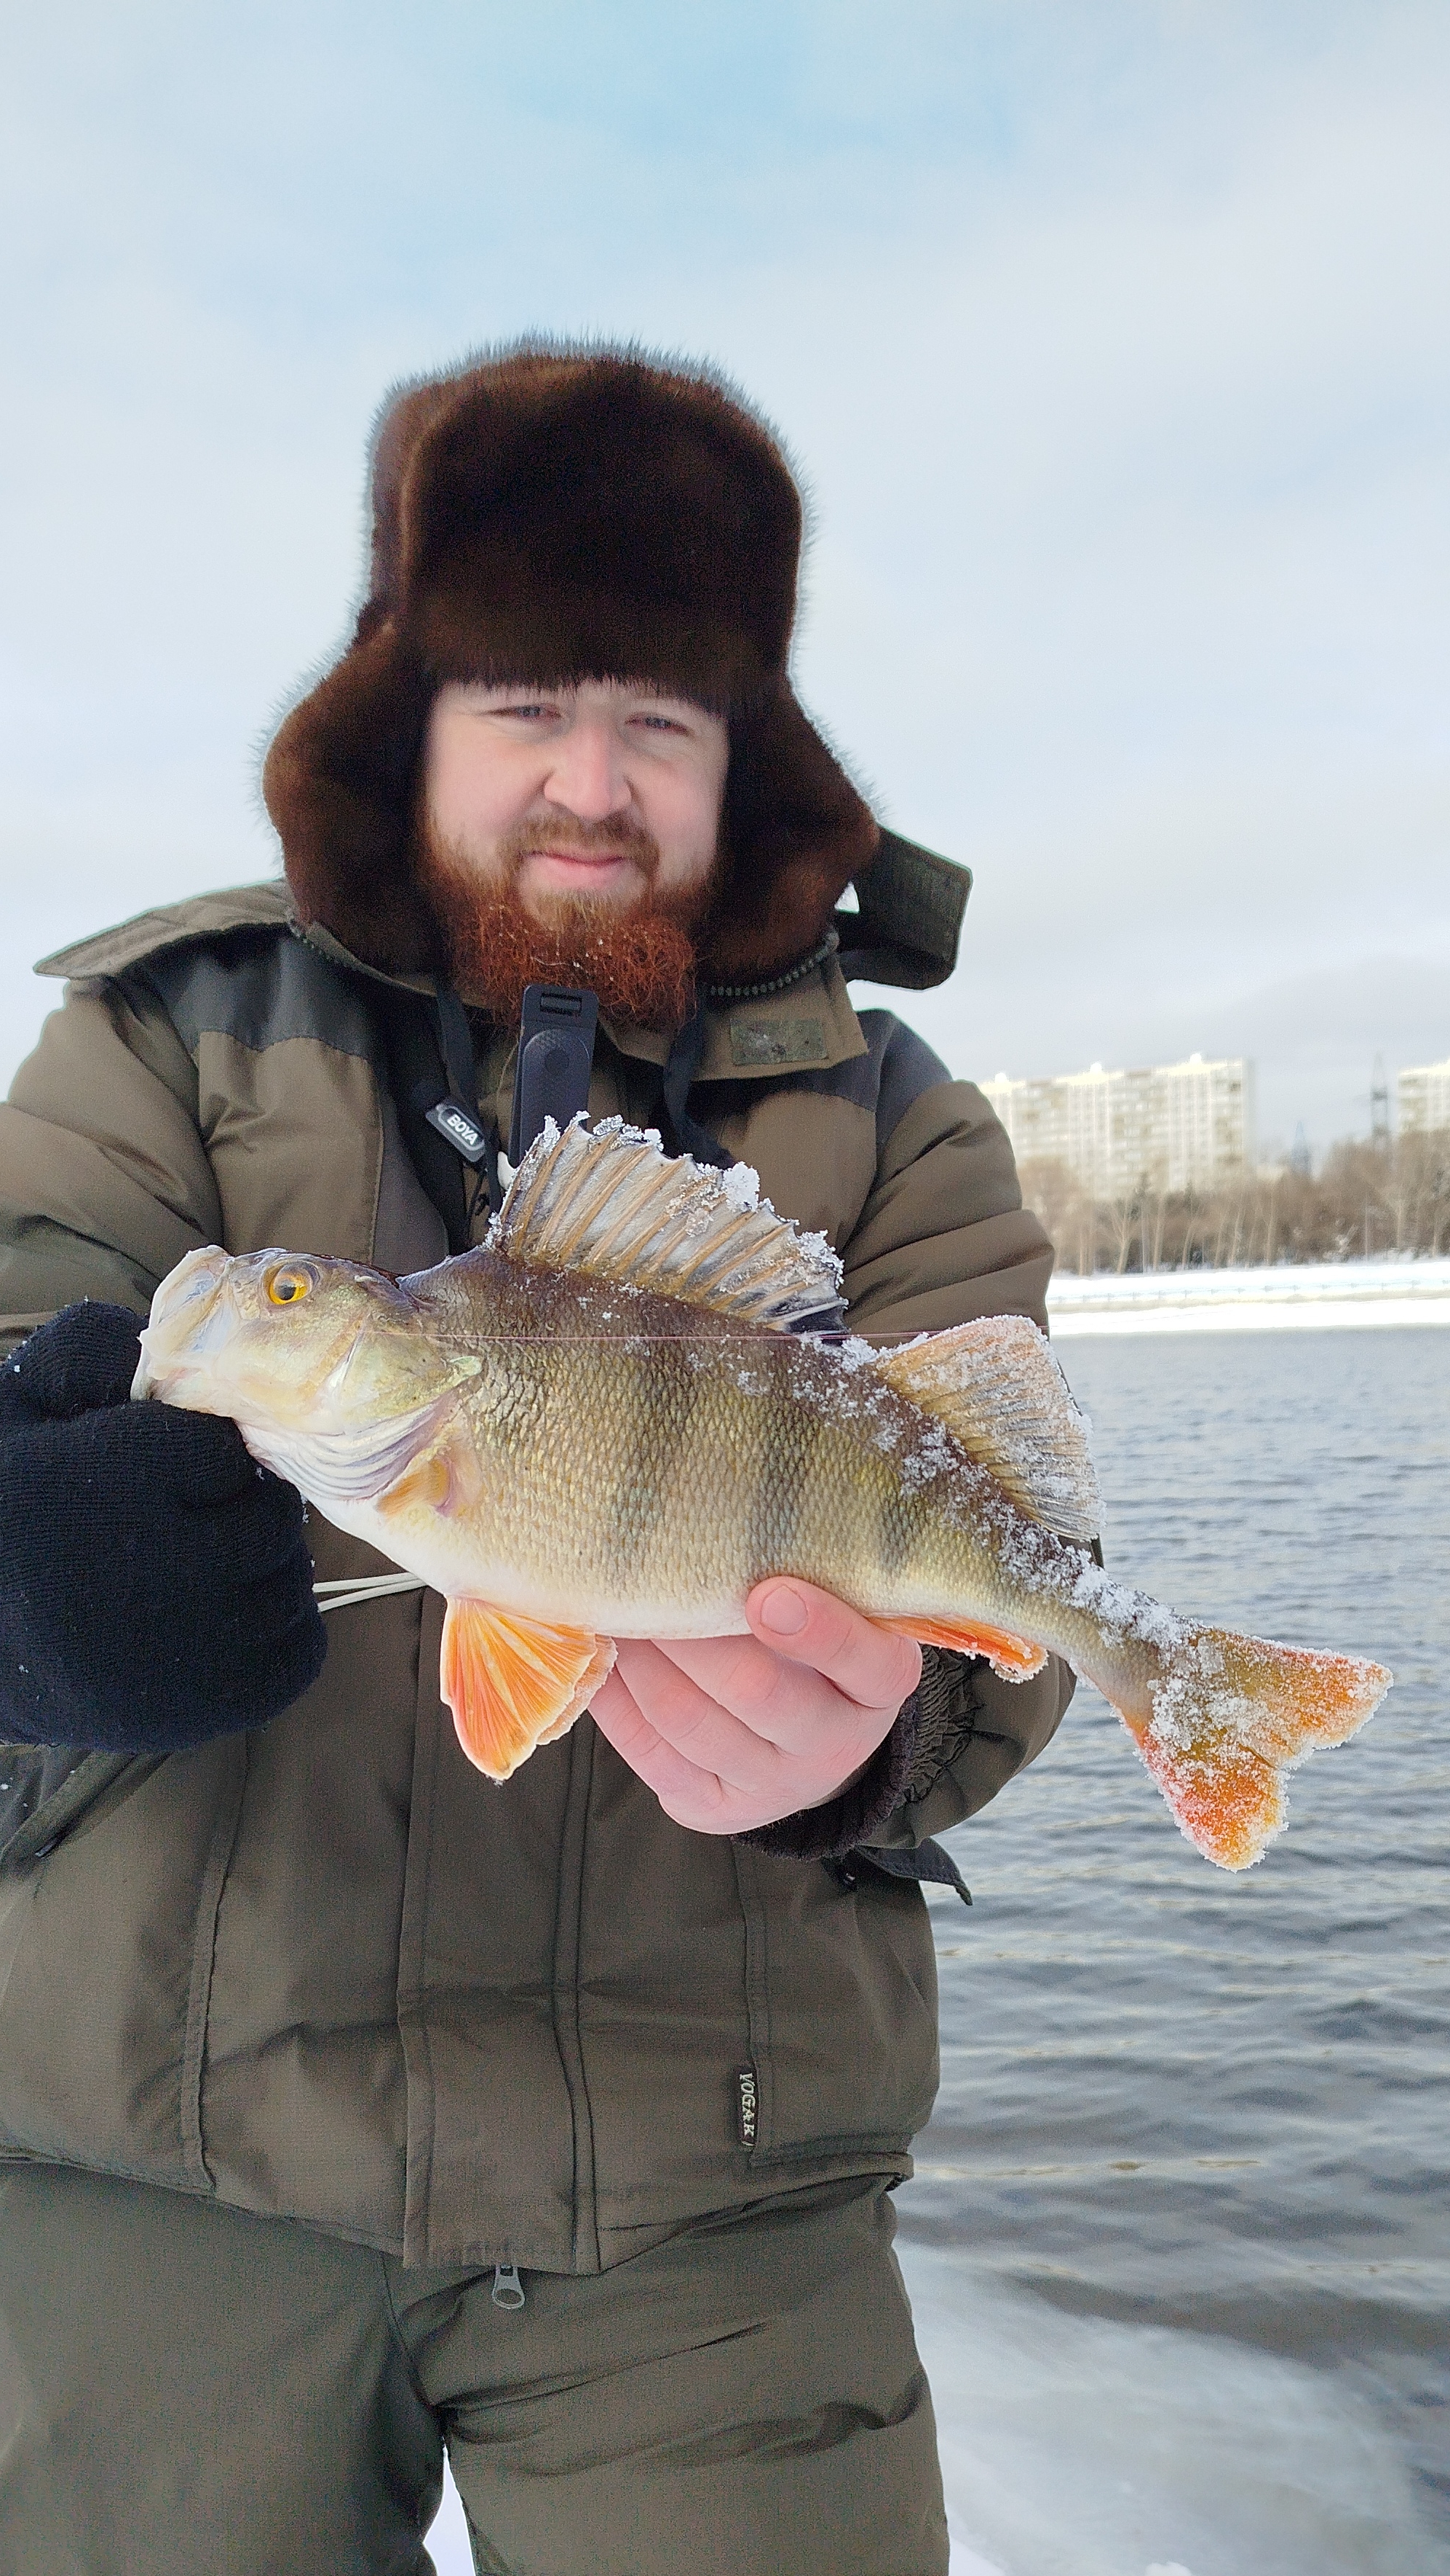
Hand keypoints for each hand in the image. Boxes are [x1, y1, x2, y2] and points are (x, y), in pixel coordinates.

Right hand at [0, 1302, 325, 1752]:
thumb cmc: (12, 1508)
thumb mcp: (23, 1404)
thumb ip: (91, 1348)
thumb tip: (179, 1334)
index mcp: (97, 1487)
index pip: (219, 1449)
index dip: (193, 1454)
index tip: (156, 1471)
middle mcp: (151, 1575)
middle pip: (268, 1515)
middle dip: (234, 1507)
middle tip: (184, 1521)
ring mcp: (190, 1654)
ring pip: (288, 1580)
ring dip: (257, 1568)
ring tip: (193, 1572)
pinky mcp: (215, 1711)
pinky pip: (298, 1651)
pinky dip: (273, 1632)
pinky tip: (215, 1620)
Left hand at [589, 1579, 920, 1834]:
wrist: (811, 1741)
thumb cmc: (815, 1638)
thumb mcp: (841, 1601)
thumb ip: (807, 1567)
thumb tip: (720, 1513)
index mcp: (881, 1681)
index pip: (866, 1661)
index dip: (818, 1631)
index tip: (766, 1593)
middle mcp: (835, 1743)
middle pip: (758, 1691)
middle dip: (691, 1634)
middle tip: (643, 1578)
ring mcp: (773, 1786)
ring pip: (691, 1722)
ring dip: (640, 1660)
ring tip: (611, 1609)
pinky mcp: (715, 1809)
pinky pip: (652, 1756)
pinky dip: (616, 1701)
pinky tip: (601, 1658)